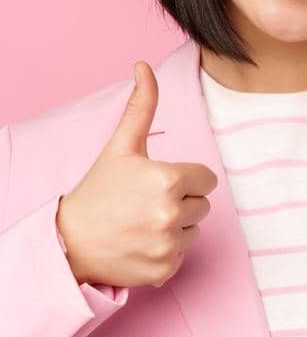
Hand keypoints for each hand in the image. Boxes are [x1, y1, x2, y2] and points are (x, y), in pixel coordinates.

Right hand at [56, 61, 218, 287]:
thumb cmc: (98, 191)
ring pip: (195, 230)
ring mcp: (169, 244)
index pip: (207, 180)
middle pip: (203, 205)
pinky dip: (165, 253)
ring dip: (175, 228)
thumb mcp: (121, 147)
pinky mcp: (165, 270)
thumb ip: (141, 107)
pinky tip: (140, 245)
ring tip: (141, 224)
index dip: (185, 180)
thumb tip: (144, 66)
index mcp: (169, 180)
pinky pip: (182, 255)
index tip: (157, 184)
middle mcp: (172, 214)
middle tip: (145, 205)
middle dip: (180, 203)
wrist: (68, 241)